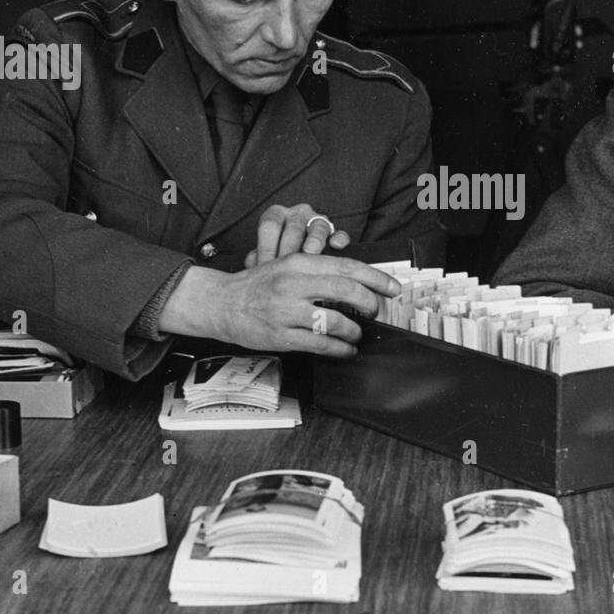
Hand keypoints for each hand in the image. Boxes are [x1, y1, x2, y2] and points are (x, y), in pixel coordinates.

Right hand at [158, 255, 398, 357]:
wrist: (220, 302)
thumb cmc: (257, 285)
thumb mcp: (286, 266)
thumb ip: (317, 271)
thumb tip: (357, 281)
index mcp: (299, 264)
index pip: (347, 267)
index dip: (376, 278)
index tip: (393, 288)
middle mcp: (293, 285)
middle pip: (347, 291)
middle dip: (369, 304)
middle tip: (375, 312)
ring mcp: (286, 311)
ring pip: (335, 321)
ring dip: (354, 331)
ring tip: (356, 334)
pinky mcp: (280, 336)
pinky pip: (320, 345)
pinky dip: (340, 349)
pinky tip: (345, 350)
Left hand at [246, 204, 349, 266]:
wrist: (299, 269)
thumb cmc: (277, 260)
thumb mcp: (264, 256)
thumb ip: (258, 259)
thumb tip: (255, 267)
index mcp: (277, 216)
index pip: (270, 223)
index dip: (267, 245)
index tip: (266, 265)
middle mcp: (298, 215)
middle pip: (294, 225)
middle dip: (290, 247)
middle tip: (286, 265)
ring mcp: (318, 222)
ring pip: (318, 226)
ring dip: (314, 240)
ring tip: (310, 252)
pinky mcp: (336, 235)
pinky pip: (340, 233)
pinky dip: (339, 238)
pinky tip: (335, 246)